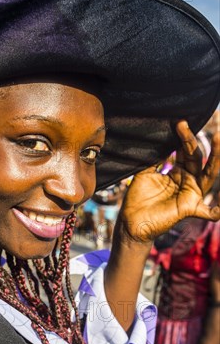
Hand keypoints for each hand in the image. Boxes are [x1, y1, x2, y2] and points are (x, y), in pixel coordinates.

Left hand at [118, 121, 219, 242]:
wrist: (131, 221)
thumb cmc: (139, 198)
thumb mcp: (145, 173)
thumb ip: (154, 159)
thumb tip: (158, 138)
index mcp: (179, 172)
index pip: (185, 151)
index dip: (182, 137)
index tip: (177, 122)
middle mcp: (188, 181)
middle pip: (196, 158)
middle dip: (190, 140)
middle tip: (183, 124)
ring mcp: (191, 195)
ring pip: (208, 175)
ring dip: (215, 158)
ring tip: (218, 139)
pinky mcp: (190, 209)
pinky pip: (209, 212)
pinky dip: (217, 211)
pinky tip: (219, 209)